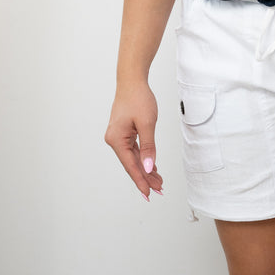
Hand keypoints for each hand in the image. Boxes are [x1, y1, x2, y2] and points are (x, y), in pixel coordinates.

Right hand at [105, 80, 162, 200]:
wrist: (132, 81)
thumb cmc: (138, 98)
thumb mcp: (147, 123)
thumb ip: (148, 147)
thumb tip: (148, 167)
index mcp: (117, 140)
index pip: (130, 166)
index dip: (141, 180)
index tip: (149, 194)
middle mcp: (114, 140)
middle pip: (131, 164)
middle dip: (145, 177)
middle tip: (159, 189)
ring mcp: (118, 136)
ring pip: (133, 158)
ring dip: (145, 169)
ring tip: (158, 181)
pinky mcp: (123, 132)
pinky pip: (134, 150)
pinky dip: (143, 158)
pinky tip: (151, 167)